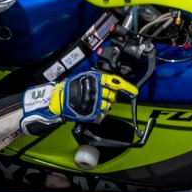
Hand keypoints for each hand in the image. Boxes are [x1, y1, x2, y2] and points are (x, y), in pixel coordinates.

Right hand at [20, 72, 138, 135]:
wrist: (57, 101)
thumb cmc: (69, 88)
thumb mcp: (83, 77)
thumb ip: (98, 78)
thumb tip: (112, 82)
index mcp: (96, 79)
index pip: (116, 82)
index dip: (126, 87)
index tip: (134, 91)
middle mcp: (97, 90)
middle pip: (113, 95)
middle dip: (110, 96)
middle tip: (101, 96)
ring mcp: (95, 102)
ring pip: (108, 105)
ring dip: (103, 104)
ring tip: (92, 102)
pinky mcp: (92, 112)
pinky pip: (102, 113)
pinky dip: (99, 112)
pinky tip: (91, 109)